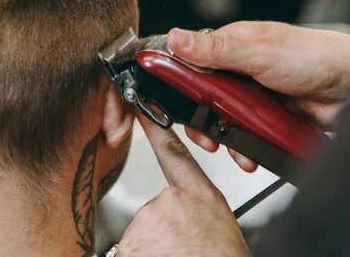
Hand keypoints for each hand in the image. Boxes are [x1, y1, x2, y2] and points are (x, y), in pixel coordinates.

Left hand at [117, 115, 249, 256]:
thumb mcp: (220, 231)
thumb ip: (197, 215)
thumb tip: (185, 222)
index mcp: (201, 197)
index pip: (174, 153)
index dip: (155, 127)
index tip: (141, 107)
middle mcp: (171, 203)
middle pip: (155, 210)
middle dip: (161, 231)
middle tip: (182, 251)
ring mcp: (147, 222)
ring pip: (141, 235)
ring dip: (151, 249)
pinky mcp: (129, 243)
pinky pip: (129, 250)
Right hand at [166, 21, 349, 171]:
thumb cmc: (313, 56)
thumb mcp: (257, 51)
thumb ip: (214, 48)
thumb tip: (175, 38)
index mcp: (232, 45)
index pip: (190, 61)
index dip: (175, 81)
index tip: (166, 99)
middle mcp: (239, 69)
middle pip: (202, 96)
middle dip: (198, 117)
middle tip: (201, 132)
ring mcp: (252, 94)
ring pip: (221, 118)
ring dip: (221, 135)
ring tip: (225, 145)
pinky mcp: (266, 117)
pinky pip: (244, 134)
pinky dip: (243, 146)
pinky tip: (248, 153)